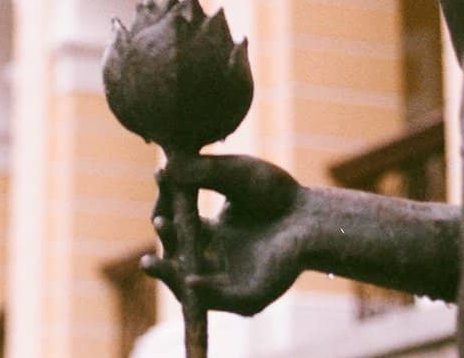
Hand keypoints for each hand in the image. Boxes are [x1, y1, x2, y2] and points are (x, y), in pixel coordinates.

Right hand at [142, 154, 307, 315]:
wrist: (314, 217)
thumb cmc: (278, 193)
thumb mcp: (234, 175)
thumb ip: (202, 172)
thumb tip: (166, 165)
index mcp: (214, 232)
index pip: (180, 223)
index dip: (167, 204)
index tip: (161, 177)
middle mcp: (219, 257)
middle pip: (180, 256)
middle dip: (162, 243)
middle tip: (156, 223)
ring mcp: (231, 278)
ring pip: (190, 284)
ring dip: (168, 274)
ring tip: (149, 262)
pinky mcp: (247, 297)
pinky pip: (219, 299)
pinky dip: (203, 292)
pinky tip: (190, 279)